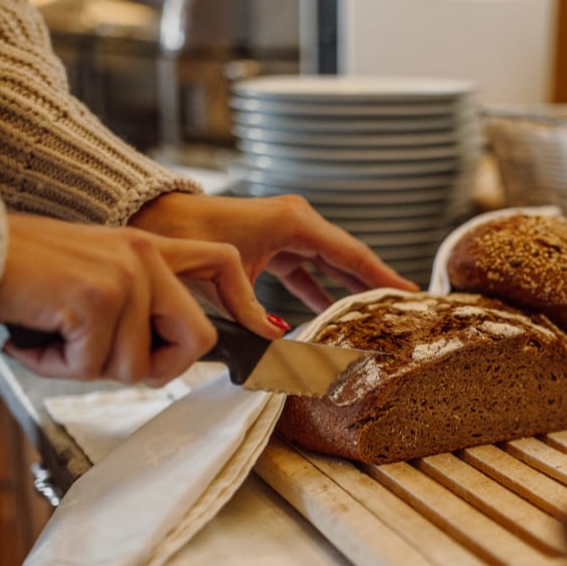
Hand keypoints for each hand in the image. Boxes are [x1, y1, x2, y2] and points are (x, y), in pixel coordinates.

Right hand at [0, 213, 252, 386]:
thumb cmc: (17, 274)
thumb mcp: (90, 282)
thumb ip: (132, 309)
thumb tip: (155, 361)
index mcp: (148, 246)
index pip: (222, 264)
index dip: (246, 305)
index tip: (267, 337)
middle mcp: (145, 255)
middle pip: (196, 340)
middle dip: (153, 367)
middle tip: (98, 358)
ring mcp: (125, 275)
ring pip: (135, 365)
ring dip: (83, 367)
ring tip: (48, 335)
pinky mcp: (97, 298)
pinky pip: (93, 366)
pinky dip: (54, 365)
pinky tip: (32, 336)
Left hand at [128, 192, 418, 314]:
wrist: (155, 219)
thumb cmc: (188, 238)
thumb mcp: (226, 279)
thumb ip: (256, 315)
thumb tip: (282, 346)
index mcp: (295, 223)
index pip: (351, 254)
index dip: (383, 277)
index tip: (411, 294)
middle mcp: (297, 222)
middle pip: (348, 258)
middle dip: (375, 283)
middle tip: (405, 308)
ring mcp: (287, 231)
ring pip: (330, 264)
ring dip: (350, 288)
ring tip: (377, 313)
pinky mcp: (274, 242)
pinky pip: (308, 269)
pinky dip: (321, 289)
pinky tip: (333, 312)